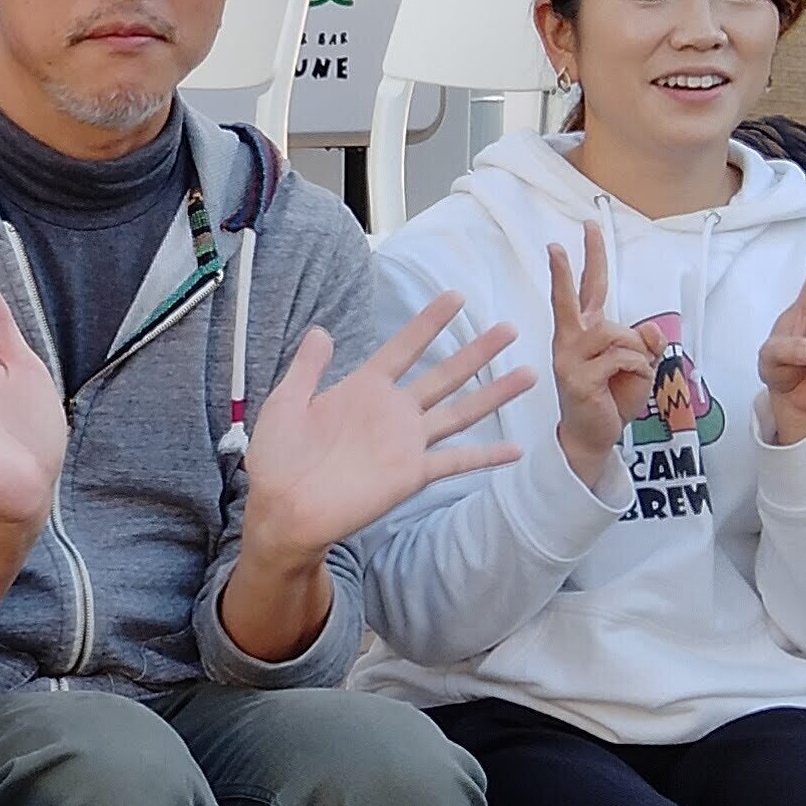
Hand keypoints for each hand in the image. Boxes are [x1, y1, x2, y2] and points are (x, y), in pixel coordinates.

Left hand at [239, 289, 530, 566]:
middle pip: (444, 374)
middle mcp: (392, 412)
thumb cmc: (277, 458)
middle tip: (508, 328)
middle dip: (476, 352)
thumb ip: (308, 367)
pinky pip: (456, 462)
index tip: (456, 296)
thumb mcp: (287, 401)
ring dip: (493, 394)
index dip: (429, 322)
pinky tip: (516, 451)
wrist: (281, 509)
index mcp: (363, 389)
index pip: (404, 347)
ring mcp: (406, 443)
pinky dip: (485, 456)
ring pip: (460, 412)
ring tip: (528, 374)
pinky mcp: (411, 474)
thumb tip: (321, 329)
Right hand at [547, 232, 657, 497]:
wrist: (591, 436)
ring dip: (639, 354)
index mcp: (582, 333)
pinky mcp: (578, 378)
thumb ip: (643, 343)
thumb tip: (649, 332)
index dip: (585, 259)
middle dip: (571, 264)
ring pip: (620, 334)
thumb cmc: (609, 398)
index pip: (584, 290)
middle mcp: (570, 340)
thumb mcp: (636, 366)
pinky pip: (625, 358)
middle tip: (573, 233)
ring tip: (632, 376)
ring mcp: (570, 358)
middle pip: (573, 296)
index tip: (580, 230)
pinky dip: (639, 371)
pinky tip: (629, 386)